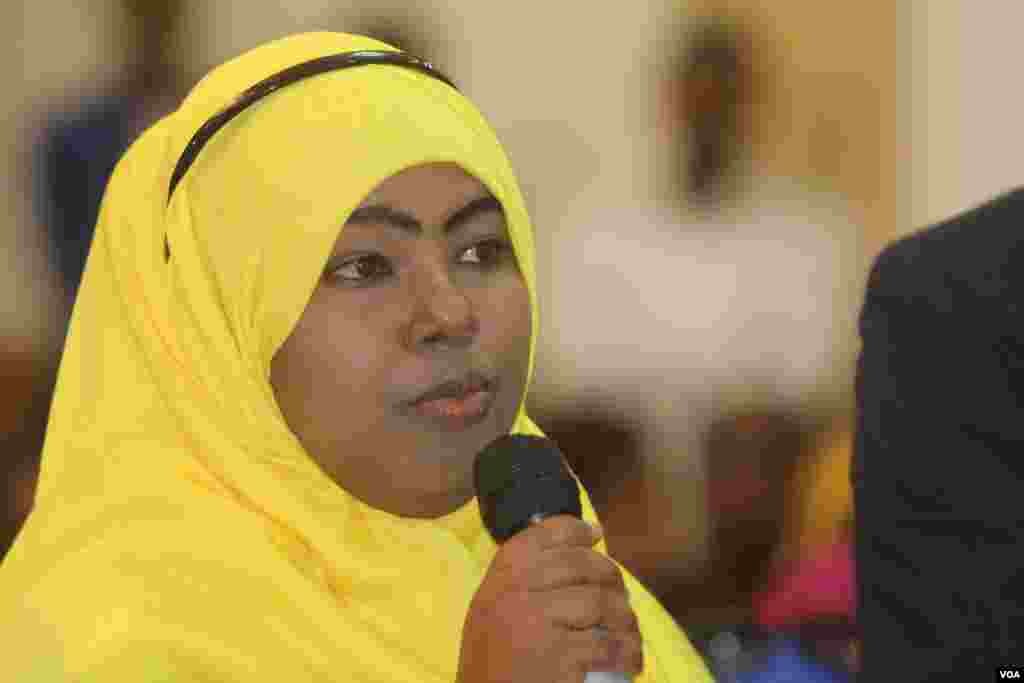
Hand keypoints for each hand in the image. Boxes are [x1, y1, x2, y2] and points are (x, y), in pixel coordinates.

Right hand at [457, 515, 642, 682]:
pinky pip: (608, 645)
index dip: (575, 530)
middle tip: (621, 595)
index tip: (596, 535)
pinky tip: (630, 659)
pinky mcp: (559, 655)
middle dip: (610, 576)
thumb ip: (524, 579)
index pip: (541, 535)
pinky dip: (627, 651)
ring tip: (629, 633)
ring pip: (600, 602)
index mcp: (500, 577)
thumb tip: (584, 543)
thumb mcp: (494, 608)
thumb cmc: (494, 661)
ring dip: (625, 618)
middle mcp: (514, 591)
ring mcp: (537, 620)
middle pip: (578, 564)